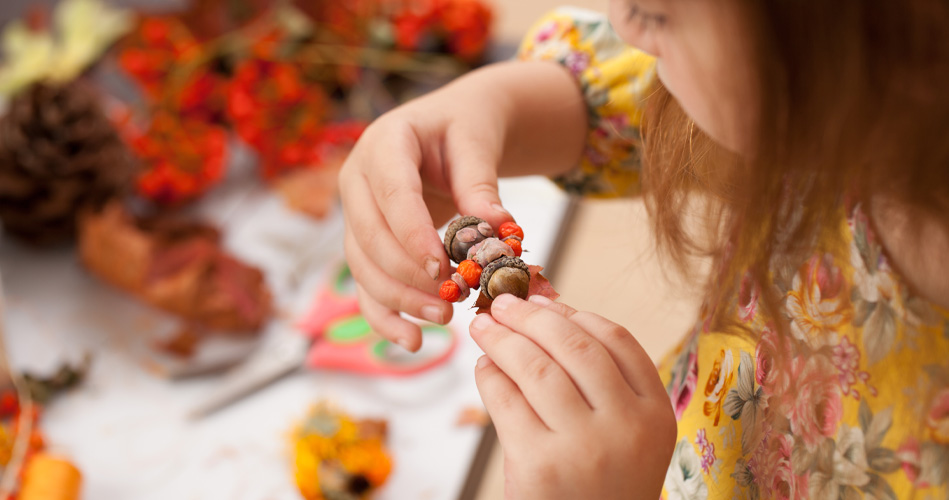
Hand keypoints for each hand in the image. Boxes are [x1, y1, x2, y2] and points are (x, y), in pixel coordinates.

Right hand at [339, 87, 512, 351]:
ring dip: (399, 299)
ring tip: (444, 317)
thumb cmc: (465, 127)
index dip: (412, 234)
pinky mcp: (365, 243)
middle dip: (408, 276)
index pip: (392, 194)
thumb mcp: (478, 143)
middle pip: (370, 237)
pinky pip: (366, 284)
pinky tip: (412, 341)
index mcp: (384, 143)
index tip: (441, 268)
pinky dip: (385, 316)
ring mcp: (356, 214)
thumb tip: (497, 228)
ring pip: (363, 267)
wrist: (452, 127)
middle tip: (451, 300)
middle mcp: (358, 179)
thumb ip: (481, 185)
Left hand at [470, 294, 676, 499]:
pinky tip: (484, 368)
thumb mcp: (627, 436)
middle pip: (573, 346)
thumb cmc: (602, 485)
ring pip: (535, 367)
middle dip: (531, 316)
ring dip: (502, 338)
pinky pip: (506, 401)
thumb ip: (602, 382)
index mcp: (657, 413)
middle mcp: (627, 426)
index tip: (546, 302)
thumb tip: (549, 310)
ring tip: (483, 327)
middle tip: (502, 302)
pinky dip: (489, 376)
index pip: (617, 340)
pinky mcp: (539, 465)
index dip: (576, 314)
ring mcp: (584, 446)